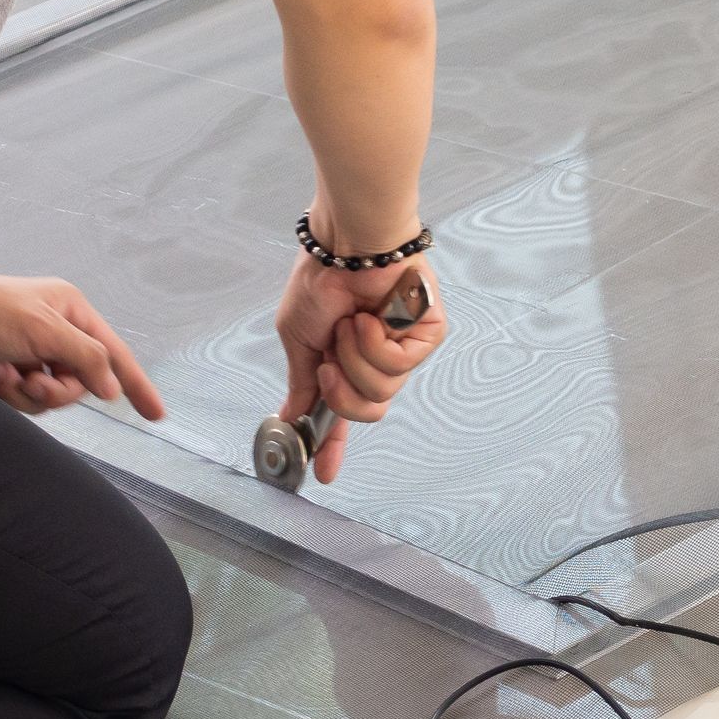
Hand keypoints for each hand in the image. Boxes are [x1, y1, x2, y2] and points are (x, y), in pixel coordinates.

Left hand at [0, 260, 164, 419]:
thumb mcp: (44, 330)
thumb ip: (86, 358)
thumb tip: (112, 388)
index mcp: (71, 314)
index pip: (114, 354)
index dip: (136, 385)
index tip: (157, 415)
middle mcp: (54, 336)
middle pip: (80, 384)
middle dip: (57, 389)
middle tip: (33, 381)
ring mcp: (29, 358)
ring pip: (50, 398)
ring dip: (25, 391)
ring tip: (1, 372)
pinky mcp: (5, 377)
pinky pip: (22, 403)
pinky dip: (6, 393)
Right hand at [275, 251, 446, 483]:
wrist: (343, 245)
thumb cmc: (320, 280)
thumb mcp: (299, 341)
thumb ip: (302, 382)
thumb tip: (290, 417)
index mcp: (349, 362)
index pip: (345, 413)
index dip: (334, 445)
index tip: (323, 473)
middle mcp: (379, 359)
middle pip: (368, 410)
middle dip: (343, 391)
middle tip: (330, 362)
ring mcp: (406, 348)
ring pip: (383, 390)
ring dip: (355, 358)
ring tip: (352, 324)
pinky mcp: (428, 334)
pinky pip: (399, 365)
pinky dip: (375, 342)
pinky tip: (371, 317)